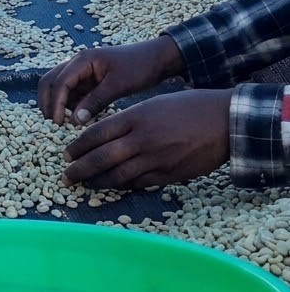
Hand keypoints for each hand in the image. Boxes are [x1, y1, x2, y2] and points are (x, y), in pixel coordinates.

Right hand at [38, 37, 186, 126]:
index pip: (59, 82)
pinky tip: (77, 118)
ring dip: (57, 104)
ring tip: (64, 123)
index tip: (58, 123)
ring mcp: (81, 71)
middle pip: (50, 82)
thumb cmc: (140, 67)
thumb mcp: (118, 85)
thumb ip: (95, 102)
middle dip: (47, 102)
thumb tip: (74, 121)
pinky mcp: (88, 79)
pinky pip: (71, 92)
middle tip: (53, 123)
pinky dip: (69, 105)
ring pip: (57, 87)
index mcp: (83, 60)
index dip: (56, 104)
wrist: (157, 58)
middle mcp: (77, 63)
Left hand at [61, 90, 231, 188]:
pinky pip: (139, 183)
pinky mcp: (169, 174)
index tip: (65, 154)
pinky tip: (113, 186)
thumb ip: (128, 121)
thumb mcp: (152, 105)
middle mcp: (142, 139)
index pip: (96, 134)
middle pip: (101, 158)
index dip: (77, 147)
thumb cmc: (188, 108)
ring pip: (117, 175)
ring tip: (85, 184)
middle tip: (65, 176)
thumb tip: (104, 136)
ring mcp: (155, 159)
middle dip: (79, 169)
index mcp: (135, 117)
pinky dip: (123, 186)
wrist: (224, 121)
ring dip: (97, 181)